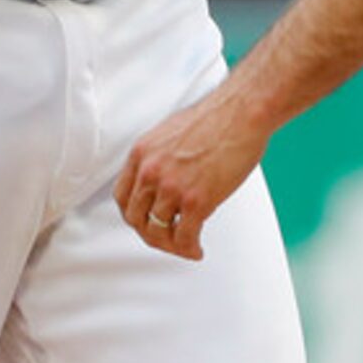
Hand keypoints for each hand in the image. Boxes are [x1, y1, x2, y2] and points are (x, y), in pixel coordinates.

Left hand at [117, 87, 270, 259]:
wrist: (240, 113)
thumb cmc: (215, 118)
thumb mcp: (169, 133)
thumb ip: (158, 157)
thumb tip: (163, 178)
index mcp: (141, 153)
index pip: (122, 196)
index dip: (133, 214)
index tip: (146, 221)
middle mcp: (150, 172)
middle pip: (136, 218)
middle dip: (150, 233)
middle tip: (166, 238)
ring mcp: (171, 187)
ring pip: (158, 232)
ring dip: (171, 245)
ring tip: (185, 246)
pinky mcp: (196, 200)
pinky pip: (184, 237)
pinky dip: (189, 249)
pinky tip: (197, 250)